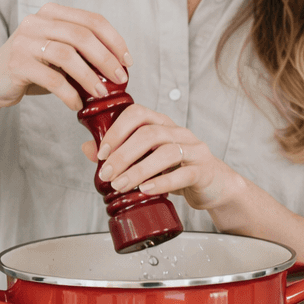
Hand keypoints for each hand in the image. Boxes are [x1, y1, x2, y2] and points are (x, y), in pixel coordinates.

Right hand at [0, 3, 131, 111]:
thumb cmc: (33, 70)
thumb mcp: (59, 55)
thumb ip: (83, 52)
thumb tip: (120, 67)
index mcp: (52, 13)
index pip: (92, 20)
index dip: (115, 40)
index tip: (128, 61)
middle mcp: (36, 21)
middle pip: (82, 35)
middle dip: (106, 59)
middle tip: (121, 79)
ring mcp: (24, 41)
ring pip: (67, 55)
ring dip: (90, 77)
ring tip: (102, 94)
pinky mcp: (16, 63)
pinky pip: (51, 78)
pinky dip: (69, 93)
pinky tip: (77, 105)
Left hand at [86, 104, 240, 209]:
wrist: (214, 186)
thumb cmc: (178, 170)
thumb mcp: (148, 160)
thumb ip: (120, 153)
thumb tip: (88, 148)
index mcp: (163, 124)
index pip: (138, 113)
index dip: (116, 130)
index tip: (101, 153)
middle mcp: (179, 132)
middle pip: (149, 133)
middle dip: (123, 155)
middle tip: (107, 174)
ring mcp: (194, 150)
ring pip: (166, 153)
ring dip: (138, 170)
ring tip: (121, 186)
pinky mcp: (204, 171)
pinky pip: (183, 174)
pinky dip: (162, 182)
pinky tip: (145, 190)